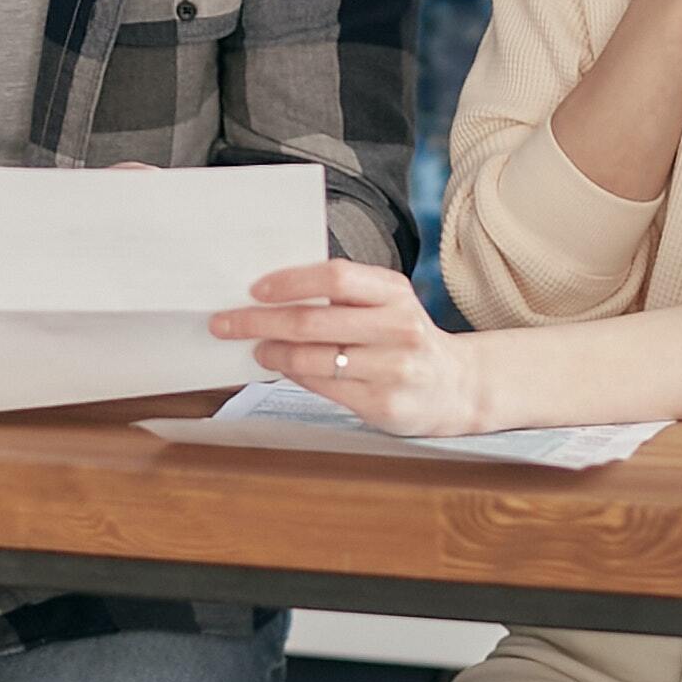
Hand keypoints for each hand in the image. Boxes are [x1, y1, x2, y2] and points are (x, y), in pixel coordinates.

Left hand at [209, 260, 492, 436]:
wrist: (455, 386)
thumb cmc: (403, 338)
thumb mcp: (387, 304)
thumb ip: (343, 296)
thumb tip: (269, 294)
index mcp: (395, 292)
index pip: (336, 277)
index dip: (290, 282)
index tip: (255, 289)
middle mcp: (398, 328)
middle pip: (313, 322)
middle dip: (259, 321)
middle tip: (225, 322)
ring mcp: (393, 369)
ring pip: (313, 359)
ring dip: (272, 352)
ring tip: (255, 347)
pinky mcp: (384, 404)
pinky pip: (324, 387)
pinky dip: (294, 374)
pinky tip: (281, 367)